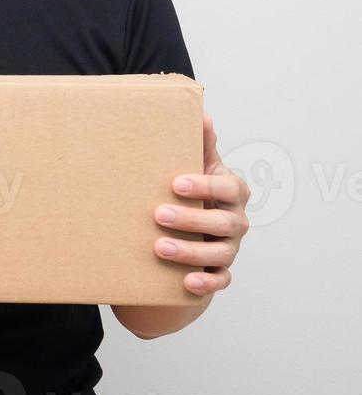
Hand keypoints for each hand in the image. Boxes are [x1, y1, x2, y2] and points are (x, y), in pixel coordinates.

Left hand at [153, 113, 250, 296]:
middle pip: (225, 222)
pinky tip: (187, 282)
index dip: (205, 185)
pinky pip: (221, 281)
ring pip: (222, 253)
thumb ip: (200, 143)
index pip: (229, 187)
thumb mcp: (197, 165)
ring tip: (159, 247)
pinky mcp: (220, 271)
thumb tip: (201, 111)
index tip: (175, 183)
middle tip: (158, 214)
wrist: (190, 228)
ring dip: (192, 252)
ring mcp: (230, 247)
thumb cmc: (193, 190)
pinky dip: (206, 283)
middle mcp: (235, 220)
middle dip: (193, 219)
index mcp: (231, 191)